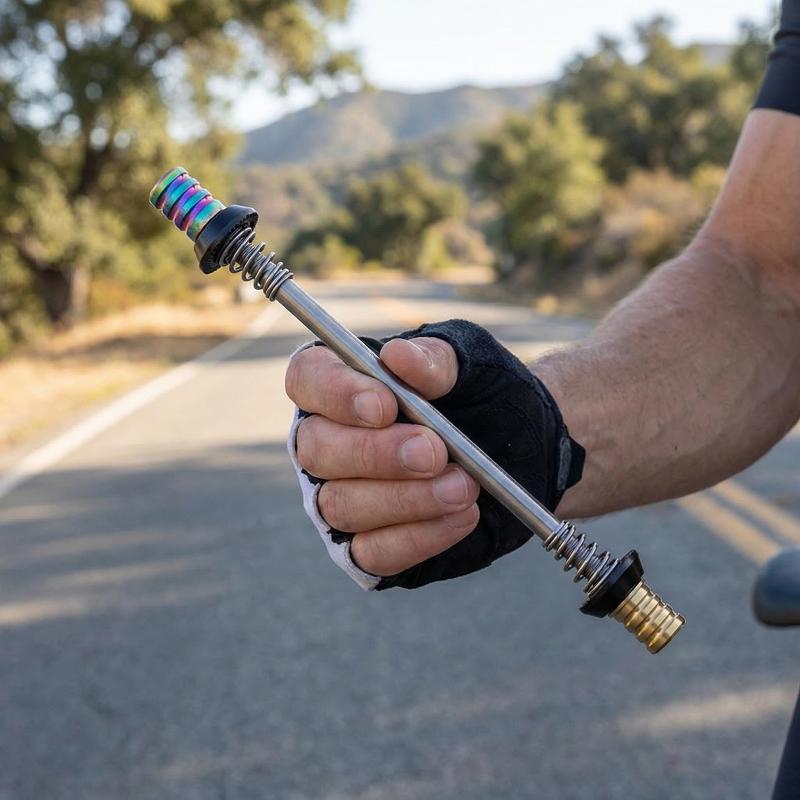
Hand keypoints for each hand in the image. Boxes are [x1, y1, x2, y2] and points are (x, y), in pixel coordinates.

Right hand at [286, 336, 481, 577]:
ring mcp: (343, 496)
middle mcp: (329, 442)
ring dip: (405, 499)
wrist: (527, 451)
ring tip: (463, 487)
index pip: (308, 380)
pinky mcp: (368, 547)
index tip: (385, 406)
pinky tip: (461, 515)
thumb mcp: (472, 366)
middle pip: (315, 450)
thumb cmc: (486, 398)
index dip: (336, 394)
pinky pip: (373, 552)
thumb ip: (435, 360)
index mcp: (342, 385)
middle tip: (434, 453)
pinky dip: (419, 536)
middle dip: (376, 454)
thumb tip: (396, 356)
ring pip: (340, 505)